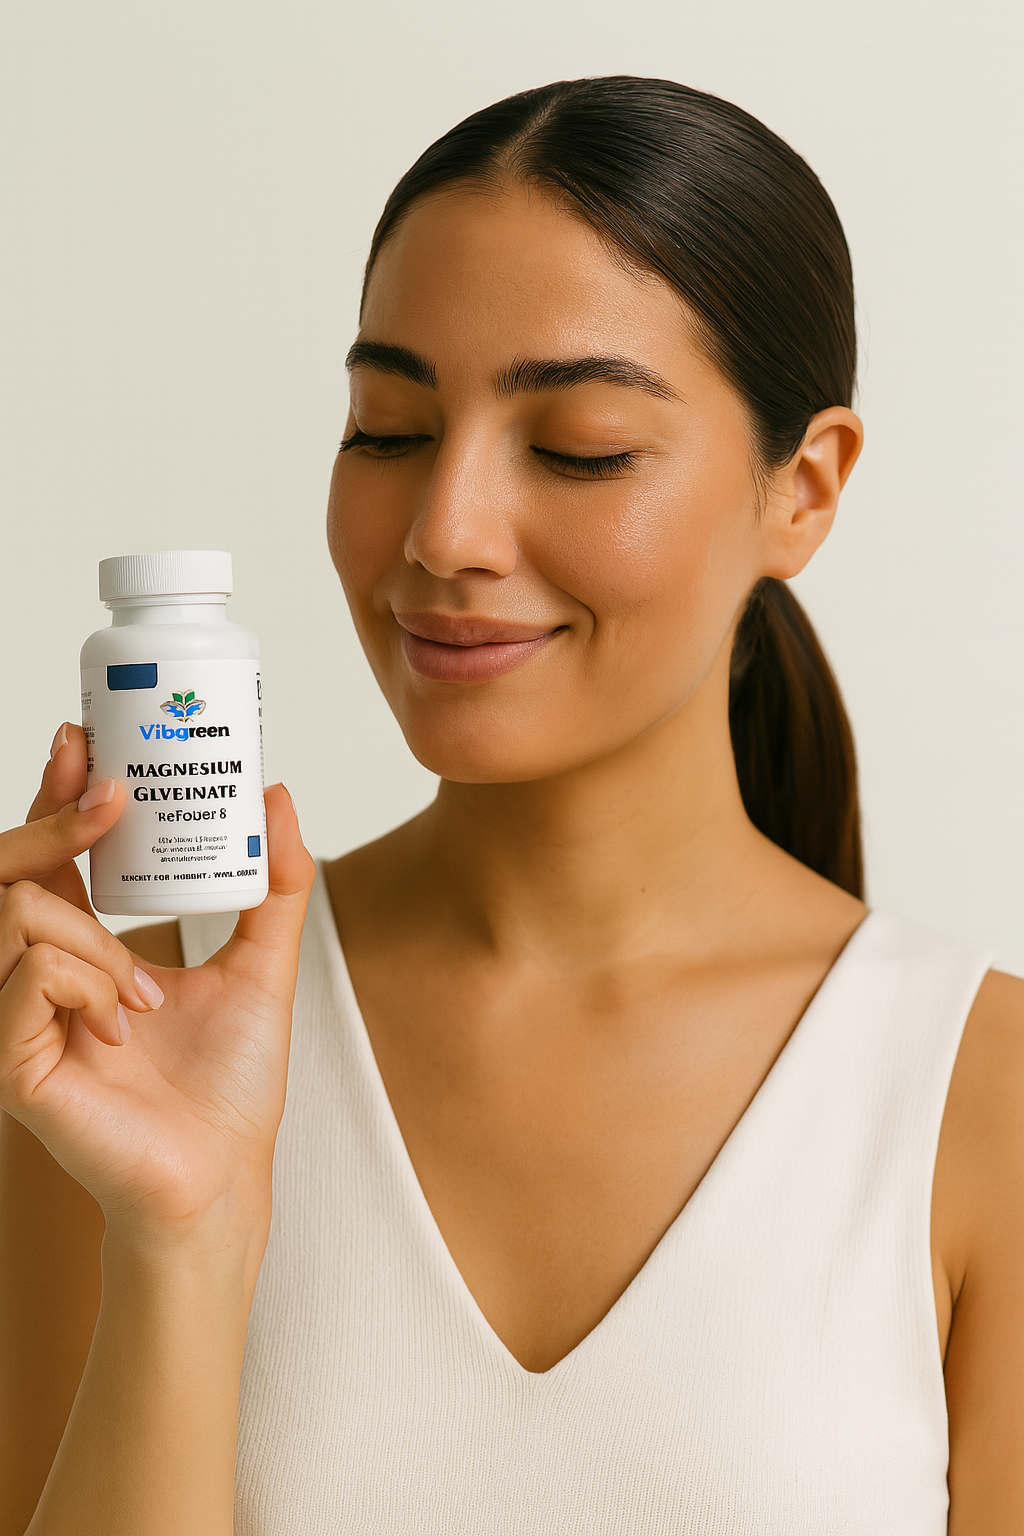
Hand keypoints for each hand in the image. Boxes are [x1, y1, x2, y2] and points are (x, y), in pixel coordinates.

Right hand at [0, 722, 314, 1242]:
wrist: (223, 1174)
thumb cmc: (229, 1082)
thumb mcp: (263, 964)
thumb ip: (274, 887)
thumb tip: (276, 796)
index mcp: (82, 951)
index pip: (48, 855)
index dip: (55, 794)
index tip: (84, 739)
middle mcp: (39, 977)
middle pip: (7, 870)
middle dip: (51, 818)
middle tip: (112, 793)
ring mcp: (19, 1019)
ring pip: (17, 916)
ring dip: (93, 936)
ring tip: (144, 987)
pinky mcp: (14, 1064)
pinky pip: (27, 979)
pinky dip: (85, 982)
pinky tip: (126, 1020)